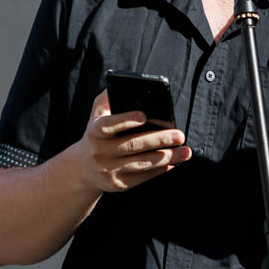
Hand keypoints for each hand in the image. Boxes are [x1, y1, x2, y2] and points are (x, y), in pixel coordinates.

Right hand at [75, 90, 191, 192]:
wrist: (83, 168)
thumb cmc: (97, 134)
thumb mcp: (97, 114)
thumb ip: (109, 98)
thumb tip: (128, 84)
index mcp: (95, 131)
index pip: (109, 125)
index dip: (126, 120)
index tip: (144, 115)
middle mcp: (100, 151)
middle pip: (133, 145)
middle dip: (158, 139)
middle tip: (179, 135)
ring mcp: (108, 170)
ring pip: (142, 163)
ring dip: (166, 157)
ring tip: (185, 152)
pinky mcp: (118, 184)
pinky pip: (142, 177)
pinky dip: (159, 170)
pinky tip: (173, 163)